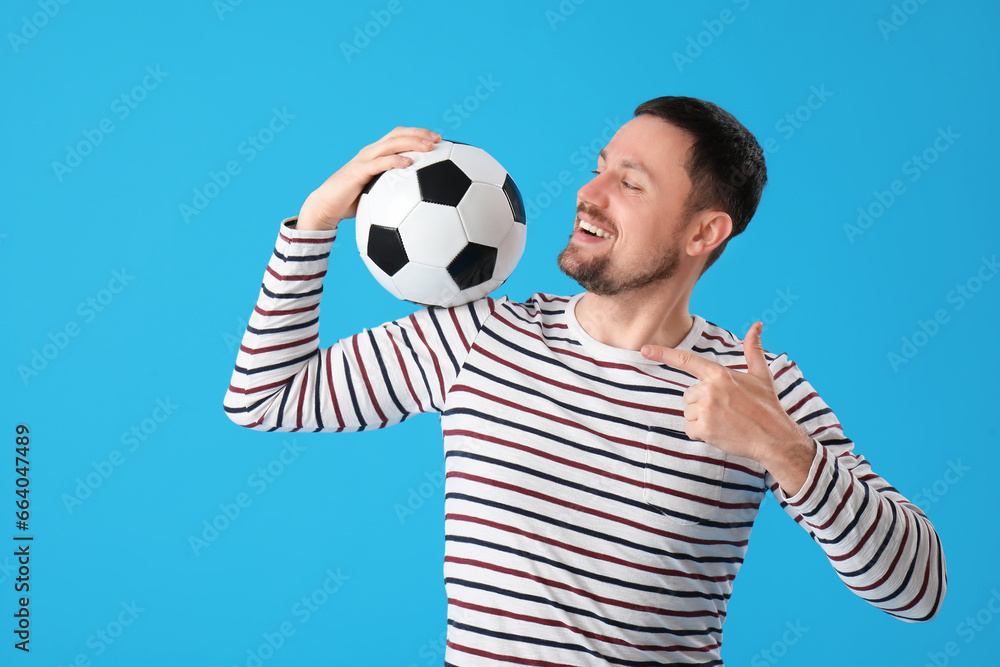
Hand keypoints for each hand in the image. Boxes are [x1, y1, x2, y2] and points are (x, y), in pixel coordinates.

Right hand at [296, 127, 440, 230]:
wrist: (326, 207)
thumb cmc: (351, 202)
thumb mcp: (375, 193)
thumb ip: (391, 188)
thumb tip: (416, 199)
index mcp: (375, 154)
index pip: (398, 136)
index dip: (417, 134)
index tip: (438, 139)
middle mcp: (370, 152)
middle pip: (397, 134)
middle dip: (419, 133)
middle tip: (438, 139)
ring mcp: (364, 160)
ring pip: (391, 144)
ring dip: (412, 143)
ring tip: (429, 147)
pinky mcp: (358, 172)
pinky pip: (380, 163)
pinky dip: (395, 160)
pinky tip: (409, 163)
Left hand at [640, 321, 815, 491]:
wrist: (775, 438)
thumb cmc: (767, 406)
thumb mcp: (761, 375)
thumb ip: (753, 349)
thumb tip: (757, 324)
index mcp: (720, 374)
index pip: (686, 360)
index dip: (663, 353)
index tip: (644, 349)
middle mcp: (710, 389)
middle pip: (688, 394)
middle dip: (702, 403)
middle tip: (726, 410)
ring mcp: (705, 409)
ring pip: (688, 412)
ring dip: (702, 419)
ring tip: (725, 421)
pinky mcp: (704, 428)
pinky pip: (689, 429)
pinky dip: (701, 434)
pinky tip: (720, 432)